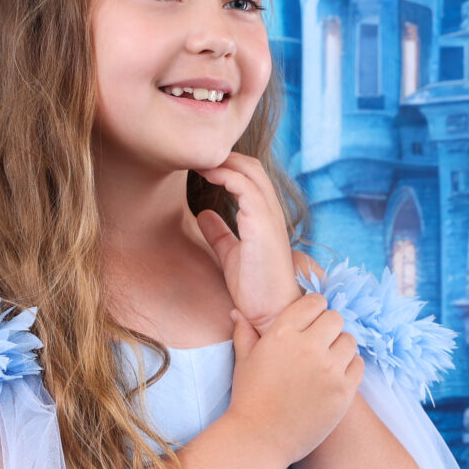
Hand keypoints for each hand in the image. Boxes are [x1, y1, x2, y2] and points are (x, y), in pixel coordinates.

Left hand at [192, 152, 298, 331]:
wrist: (270, 311)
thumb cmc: (255, 288)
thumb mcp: (230, 254)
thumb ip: (219, 233)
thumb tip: (203, 214)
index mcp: (265, 217)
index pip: (251, 178)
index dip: (227, 166)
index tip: (200, 164)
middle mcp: (272, 212)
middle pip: (253, 167)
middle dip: (225, 157)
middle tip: (196, 156)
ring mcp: (269, 216)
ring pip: (250, 171)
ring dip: (222, 161)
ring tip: (197, 159)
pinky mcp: (263, 224)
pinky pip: (245, 187)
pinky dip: (225, 175)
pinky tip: (206, 174)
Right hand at [226, 293, 362, 465]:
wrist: (259, 439)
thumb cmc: (249, 399)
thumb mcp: (243, 361)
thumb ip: (245, 333)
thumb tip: (237, 312)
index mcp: (282, 333)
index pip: (315, 302)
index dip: (314, 310)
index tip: (311, 323)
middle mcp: (308, 347)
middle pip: (336, 319)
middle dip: (328, 328)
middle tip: (319, 344)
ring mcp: (329, 370)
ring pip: (350, 341)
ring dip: (340, 348)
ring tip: (326, 363)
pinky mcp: (343, 391)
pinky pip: (358, 365)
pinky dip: (349, 368)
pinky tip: (334, 378)